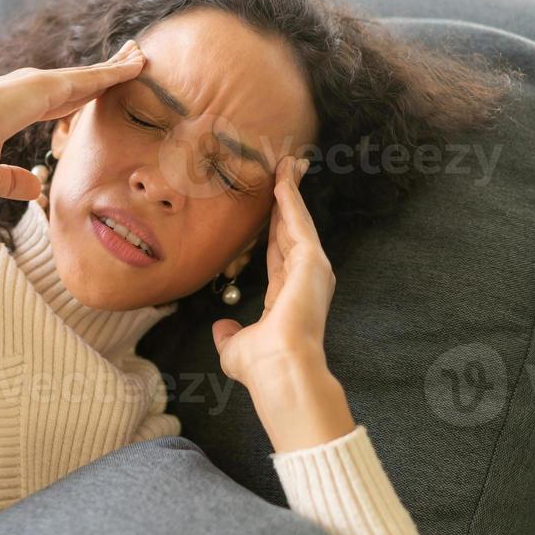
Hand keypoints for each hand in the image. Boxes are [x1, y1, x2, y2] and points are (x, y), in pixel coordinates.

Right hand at [0, 41, 145, 198]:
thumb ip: (12, 182)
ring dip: (117, 66)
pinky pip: (92, 77)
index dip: (84, 95)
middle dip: (106, 73)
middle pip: (81, 82)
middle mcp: (30, 92)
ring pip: (90, 76)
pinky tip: (137, 65)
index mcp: (17, 110)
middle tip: (132, 60)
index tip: (100, 89)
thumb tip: (36, 189)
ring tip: (141, 55)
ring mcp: (37, 85)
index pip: (61, 102)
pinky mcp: (45, 85)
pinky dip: (116, 71)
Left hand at [210, 154, 354, 451]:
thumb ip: (230, 334)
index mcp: (287, 293)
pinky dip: (291, 198)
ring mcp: (311, 268)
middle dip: (287, 198)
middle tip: (285, 167)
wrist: (280, 373)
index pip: (278, 250)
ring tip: (287, 162)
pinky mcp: (312, 262)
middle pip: (292, 227)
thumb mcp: (236, 346)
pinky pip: (297, 221)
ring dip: (292, 190)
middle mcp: (303, 277)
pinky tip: (283, 177)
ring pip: (297, 219)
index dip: (274, 225)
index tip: (270, 202)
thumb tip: (222, 328)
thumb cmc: (261, 367)